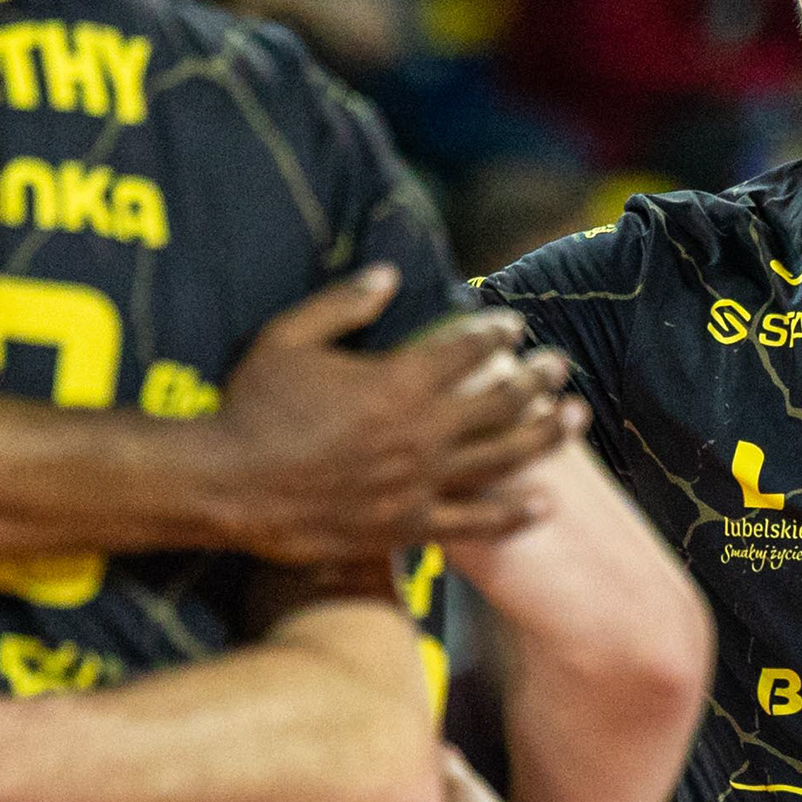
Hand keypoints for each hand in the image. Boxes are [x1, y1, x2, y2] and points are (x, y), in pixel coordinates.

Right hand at [204, 268, 580, 563]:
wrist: (226, 486)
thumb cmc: (250, 406)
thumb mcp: (288, 337)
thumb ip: (343, 303)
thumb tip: (389, 274)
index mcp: (395, 382)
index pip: (464, 350)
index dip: (494, 333)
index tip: (513, 326)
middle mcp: (418, 434)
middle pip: (497, 402)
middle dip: (535, 380)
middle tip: (560, 365)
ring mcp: (417, 484)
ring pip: (500, 458)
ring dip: (543, 436)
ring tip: (575, 418)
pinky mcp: (406, 527)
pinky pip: (473, 523)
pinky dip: (512, 513)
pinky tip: (544, 504)